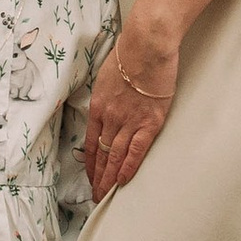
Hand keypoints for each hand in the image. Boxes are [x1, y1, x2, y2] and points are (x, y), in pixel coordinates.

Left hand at [84, 21, 178, 196]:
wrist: (148, 45)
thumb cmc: (131, 53)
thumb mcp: (107, 75)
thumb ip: (107, 95)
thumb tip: (109, 106)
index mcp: (98, 105)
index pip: (90, 142)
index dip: (91, 162)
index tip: (91, 175)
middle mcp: (109, 117)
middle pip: (101, 153)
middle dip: (98, 177)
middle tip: (96, 195)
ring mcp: (128, 121)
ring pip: (115, 156)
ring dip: (109, 178)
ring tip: (106, 195)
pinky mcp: (149, 122)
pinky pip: (136, 151)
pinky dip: (129, 168)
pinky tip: (124, 182)